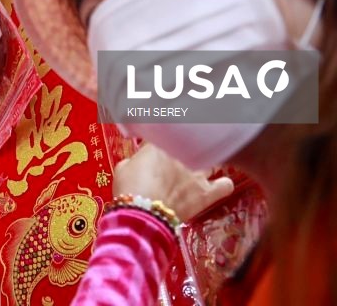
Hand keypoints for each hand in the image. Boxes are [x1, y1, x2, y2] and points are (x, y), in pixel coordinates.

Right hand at [112, 144, 233, 220]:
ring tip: (198, 170)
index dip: (161, 142)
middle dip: (186, 149)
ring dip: (205, 164)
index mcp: (159, 144)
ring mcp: (197, 173)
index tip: (157, 147)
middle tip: (178, 157)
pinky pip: (226, 185)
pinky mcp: (206, 192)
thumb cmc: (129, 190)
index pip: (165, 134)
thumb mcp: (122, 168)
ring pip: (212, 160)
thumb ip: (134, 161)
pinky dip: (223, 185)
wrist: (142, 214)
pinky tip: (217, 186)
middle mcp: (182, 154)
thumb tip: (137, 164)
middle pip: (193, 143)